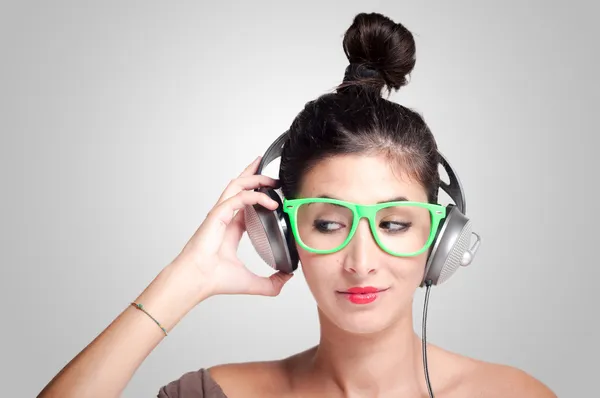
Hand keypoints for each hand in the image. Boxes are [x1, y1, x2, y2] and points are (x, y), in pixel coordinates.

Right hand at [171, 156, 293, 299]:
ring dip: (256, 178)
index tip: (274, 195)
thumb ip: (271, 282)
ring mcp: (221, 214)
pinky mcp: (219, 214)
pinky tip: (270, 202)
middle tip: (274, 177)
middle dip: (256, 177)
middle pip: (239, 188)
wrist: (198, 280)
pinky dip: (256, 196)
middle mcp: (225, 218)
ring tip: (272, 179)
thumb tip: (287, 277)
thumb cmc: (214, 279)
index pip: (245, 205)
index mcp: (230, 230)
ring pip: (237, 185)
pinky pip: (239, 197)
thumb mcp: (251, 281)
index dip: (259, 197)